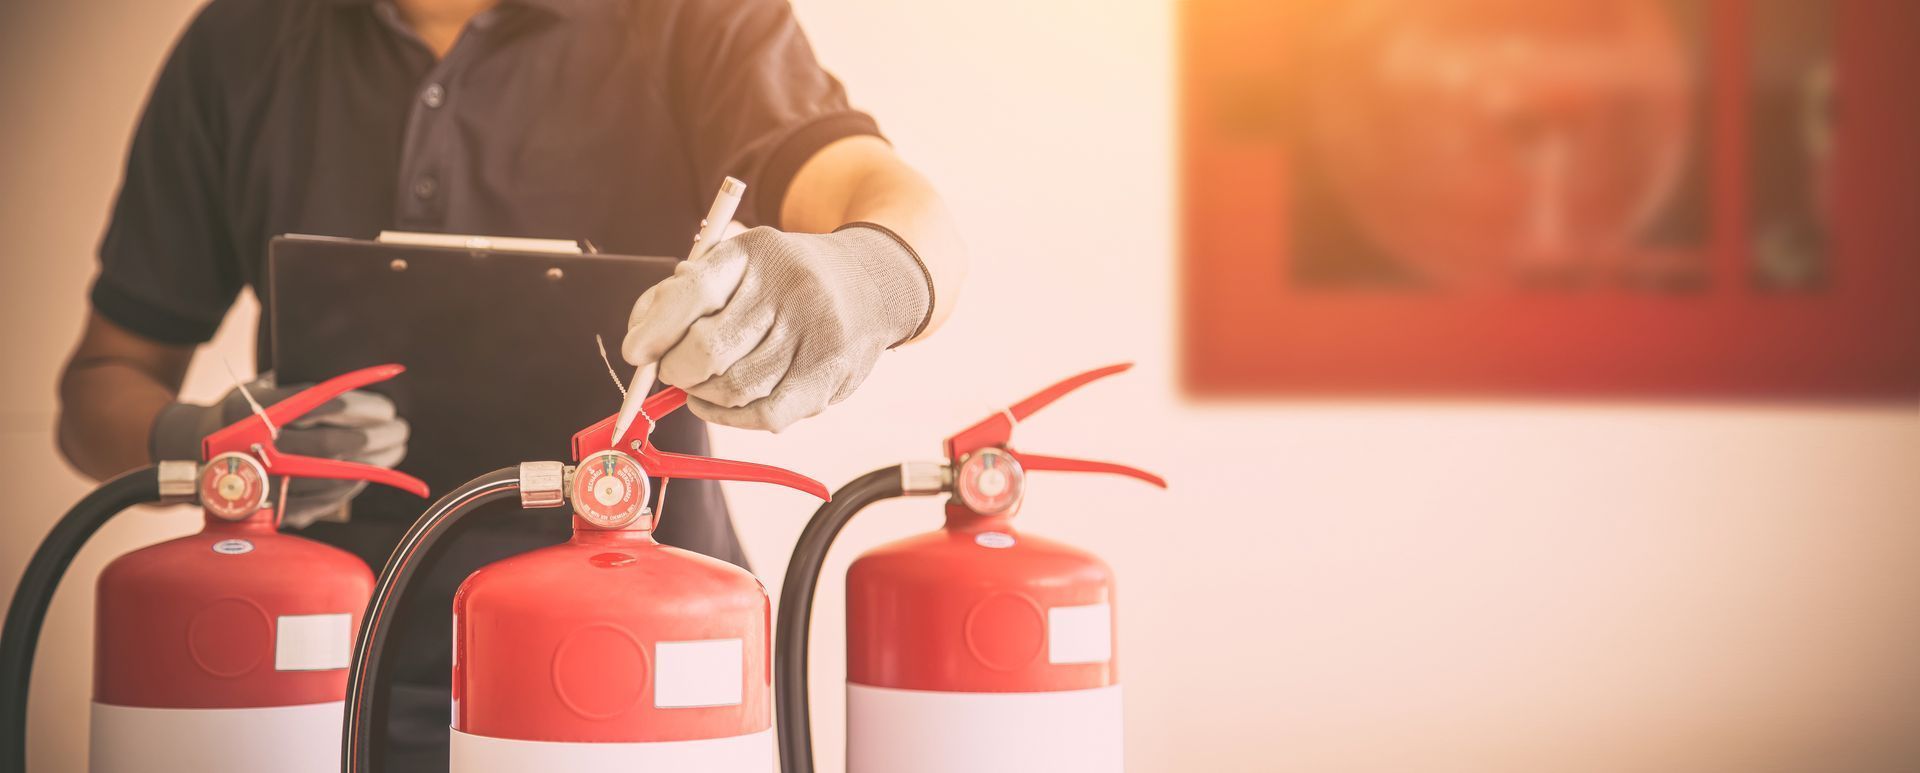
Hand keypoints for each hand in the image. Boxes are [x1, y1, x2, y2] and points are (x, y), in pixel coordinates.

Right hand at [150, 375, 409, 526]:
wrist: (191, 453)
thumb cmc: (241, 415)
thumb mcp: (260, 389)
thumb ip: (300, 390)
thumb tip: (356, 390)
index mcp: (250, 411)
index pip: (312, 406)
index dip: (353, 405)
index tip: (385, 405)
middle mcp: (253, 449)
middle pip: (328, 447)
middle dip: (372, 437)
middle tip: (400, 427)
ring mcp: (262, 484)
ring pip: (330, 478)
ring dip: (372, 465)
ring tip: (395, 448)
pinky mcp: (270, 510)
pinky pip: (321, 502)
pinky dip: (351, 488)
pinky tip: (370, 473)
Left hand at [622, 224, 931, 430]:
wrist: (871, 283)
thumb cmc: (783, 279)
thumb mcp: (738, 262)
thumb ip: (682, 294)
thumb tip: (640, 344)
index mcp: (754, 252)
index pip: (695, 292)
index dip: (656, 329)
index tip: (635, 353)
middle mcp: (788, 288)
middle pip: (711, 349)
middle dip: (677, 370)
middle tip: (672, 372)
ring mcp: (814, 333)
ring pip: (736, 388)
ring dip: (704, 396)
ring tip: (699, 386)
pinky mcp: (830, 374)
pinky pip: (767, 414)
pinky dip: (732, 418)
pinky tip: (722, 405)